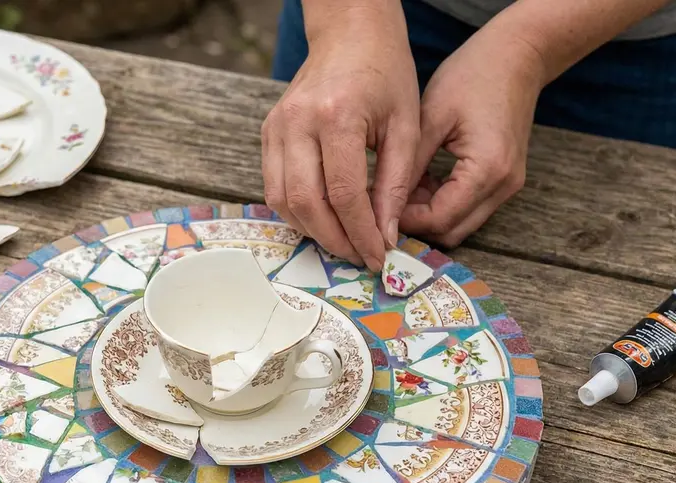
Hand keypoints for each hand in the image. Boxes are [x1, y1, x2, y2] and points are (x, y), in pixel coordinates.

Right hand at [262, 5, 419, 270]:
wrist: (349, 34)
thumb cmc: (386, 73)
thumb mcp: (406, 126)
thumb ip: (396, 183)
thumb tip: (385, 235)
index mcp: (337, 115)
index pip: (344, 193)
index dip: (361, 233)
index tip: (378, 256)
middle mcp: (298, 122)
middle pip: (307, 203)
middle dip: (334, 239)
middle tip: (358, 256)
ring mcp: (276, 127)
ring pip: (283, 200)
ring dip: (312, 230)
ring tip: (342, 241)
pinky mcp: (268, 132)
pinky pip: (275, 186)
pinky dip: (297, 211)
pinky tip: (323, 218)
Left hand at [400, 29, 544, 246]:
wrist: (518, 55)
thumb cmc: (473, 75)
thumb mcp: (430, 119)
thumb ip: (409, 166)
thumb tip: (382, 201)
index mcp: (487, 170)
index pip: (438, 220)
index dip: (402, 220)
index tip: (372, 208)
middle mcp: (503, 186)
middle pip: (451, 232)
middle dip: (415, 224)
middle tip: (382, 203)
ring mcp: (508, 185)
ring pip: (460, 224)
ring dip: (428, 215)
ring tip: (399, 189)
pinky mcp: (505, 180)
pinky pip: (469, 208)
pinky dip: (443, 203)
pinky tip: (420, 181)